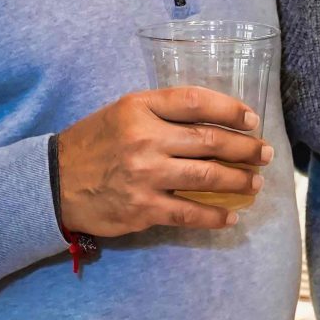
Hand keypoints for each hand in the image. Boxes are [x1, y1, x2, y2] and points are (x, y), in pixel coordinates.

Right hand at [56, 87, 273, 237]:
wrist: (54, 182)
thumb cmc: (93, 144)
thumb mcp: (122, 113)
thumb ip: (161, 112)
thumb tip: (213, 120)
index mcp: (139, 108)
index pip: (196, 102)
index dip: (230, 110)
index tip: (251, 119)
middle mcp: (145, 138)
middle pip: (210, 140)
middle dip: (245, 148)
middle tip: (264, 154)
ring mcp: (145, 175)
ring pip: (207, 176)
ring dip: (238, 181)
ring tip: (254, 183)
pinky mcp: (144, 208)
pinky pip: (190, 212)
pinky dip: (215, 216)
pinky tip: (230, 217)